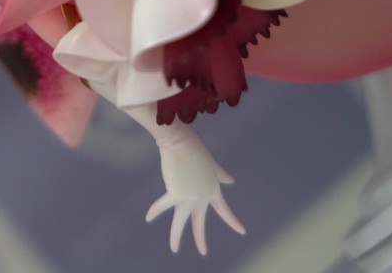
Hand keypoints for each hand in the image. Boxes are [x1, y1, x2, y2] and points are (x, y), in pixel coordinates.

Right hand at [146, 131, 245, 254]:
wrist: (180, 140)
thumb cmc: (194, 148)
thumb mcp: (210, 164)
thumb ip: (220, 174)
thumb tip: (232, 181)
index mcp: (213, 188)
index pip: (223, 209)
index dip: (233, 221)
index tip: (242, 231)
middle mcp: (203, 195)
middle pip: (200, 221)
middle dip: (200, 238)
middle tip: (203, 252)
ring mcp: (190, 196)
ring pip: (181, 222)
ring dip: (176, 237)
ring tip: (174, 250)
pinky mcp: (176, 193)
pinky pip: (163, 206)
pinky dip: (155, 210)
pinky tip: (148, 217)